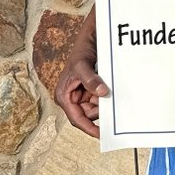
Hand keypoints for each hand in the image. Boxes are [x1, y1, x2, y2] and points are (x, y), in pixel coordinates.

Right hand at [54, 13, 109, 138]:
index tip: (101, 134)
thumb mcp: (83, 66)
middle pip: (88, 114)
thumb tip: (101, 93)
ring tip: (107, 87)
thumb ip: (90, 80)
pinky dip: (107, 96)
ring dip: (104, 101)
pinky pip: (100, 99)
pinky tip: (110, 87)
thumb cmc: (80, 52)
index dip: (89, 128)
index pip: (77, 119)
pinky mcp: (91, 90)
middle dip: (99, 109)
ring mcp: (82, 94)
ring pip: (96, 107)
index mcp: (64, 96)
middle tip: (109, 100)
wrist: (90, 39)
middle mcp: (72, 98)